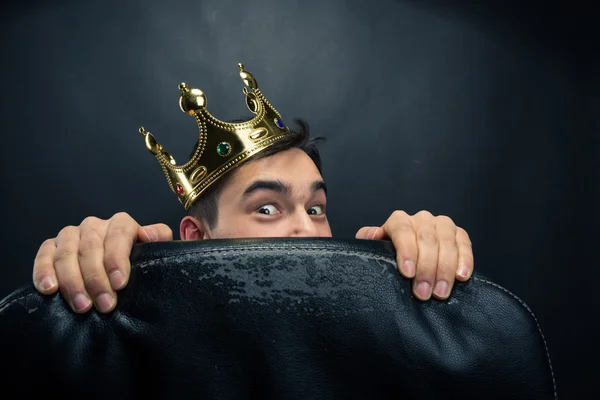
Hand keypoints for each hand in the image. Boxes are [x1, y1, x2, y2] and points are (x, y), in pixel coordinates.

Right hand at [32, 212, 172, 312]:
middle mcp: (94, 226)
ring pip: (66, 253)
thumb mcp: (153, 251)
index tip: (120, 284)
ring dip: (72, 282)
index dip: (117, 259)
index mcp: (120, 223)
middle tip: (105, 305)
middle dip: (97, 279)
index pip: (118, 235)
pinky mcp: (52, 247)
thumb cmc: (138, 262)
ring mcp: (71, 235)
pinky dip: (43, 272)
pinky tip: (49, 290)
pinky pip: (43, 255)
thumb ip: (158, 238)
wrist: (119, 271)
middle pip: (90, 248)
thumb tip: (148, 235)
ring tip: (82, 306)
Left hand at [355, 210, 473, 300]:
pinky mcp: (459, 234)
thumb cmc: (390, 256)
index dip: (406, 251)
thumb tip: (372, 236)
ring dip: (444, 269)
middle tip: (423, 293)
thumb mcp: (376, 249)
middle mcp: (421, 219)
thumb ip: (368, 240)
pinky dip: (465, 260)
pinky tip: (461, 277)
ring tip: (440, 293)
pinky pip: (465, 243)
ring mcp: (442, 224)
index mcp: (399, 220)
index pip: (402, 229)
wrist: (408, 257)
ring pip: (447, 242)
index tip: (407, 273)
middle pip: (426, 239)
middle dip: (426, 268)